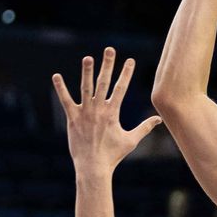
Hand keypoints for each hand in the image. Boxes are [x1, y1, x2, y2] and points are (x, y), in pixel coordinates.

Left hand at [53, 48, 162, 172]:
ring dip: (87, 72)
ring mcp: (85, 113)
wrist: (93, 167)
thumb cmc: (113, 155)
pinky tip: (56, 76)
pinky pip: (66, 101)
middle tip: (110, 50)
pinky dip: (61, 89)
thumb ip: (145, 127)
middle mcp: (99, 110)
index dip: (126, 73)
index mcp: (113, 113)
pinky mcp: (72, 119)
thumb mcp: (131, 140)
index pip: (121, 88)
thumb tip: (159, 119)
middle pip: (104, 83)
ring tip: (88, 58)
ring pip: (86, 88)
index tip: (130, 60)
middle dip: (108, 65)